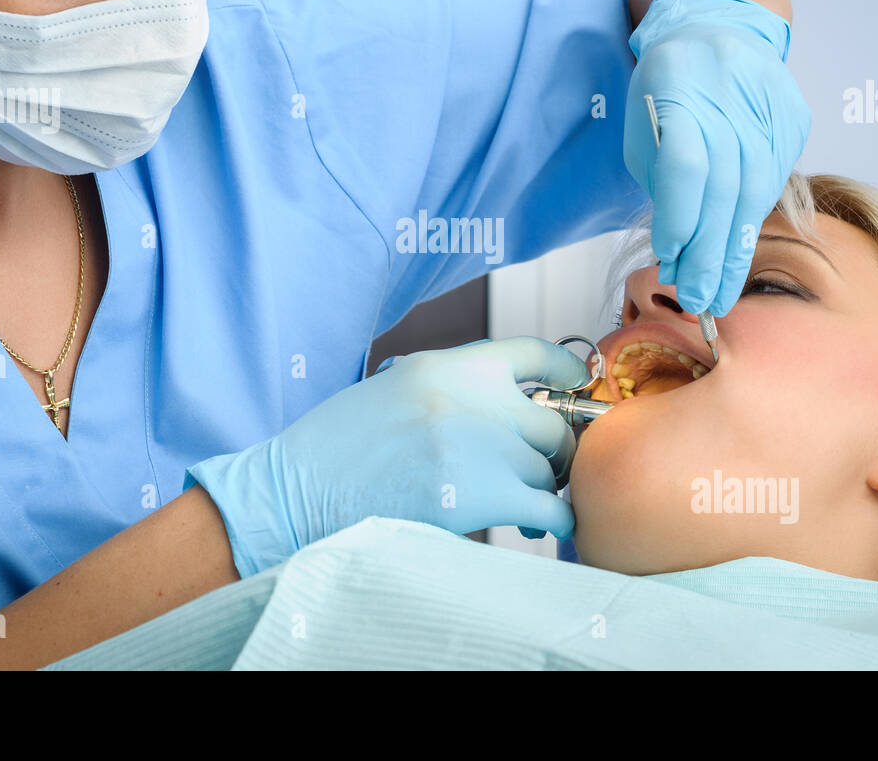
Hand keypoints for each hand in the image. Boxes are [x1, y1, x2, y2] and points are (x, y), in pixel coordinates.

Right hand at [184, 337, 589, 576]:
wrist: (299, 491)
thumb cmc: (338, 447)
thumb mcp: (397, 389)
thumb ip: (455, 387)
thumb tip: (512, 405)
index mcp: (451, 365)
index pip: (534, 352)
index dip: (568, 373)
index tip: (578, 388)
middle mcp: (474, 397)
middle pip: (552, 422)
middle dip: (553, 451)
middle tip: (541, 472)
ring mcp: (482, 445)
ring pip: (545, 469)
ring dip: (541, 490)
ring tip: (523, 510)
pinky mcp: (484, 494)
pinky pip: (549, 507)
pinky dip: (554, 519)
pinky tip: (540, 526)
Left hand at [623, 0, 811, 315]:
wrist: (717, 27)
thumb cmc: (666, 87)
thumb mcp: (644, 126)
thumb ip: (660, 183)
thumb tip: (675, 251)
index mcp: (680, 88)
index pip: (687, 164)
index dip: (680, 217)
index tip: (671, 260)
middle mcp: (731, 97)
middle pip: (725, 188)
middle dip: (710, 253)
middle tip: (701, 302)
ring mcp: (770, 107)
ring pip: (756, 192)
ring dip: (735, 250)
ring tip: (719, 293)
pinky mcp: (794, 119)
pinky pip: (773, 181)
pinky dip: (752, 222)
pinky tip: (736, 253)